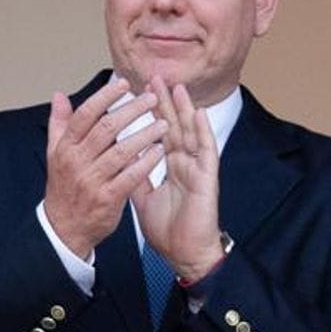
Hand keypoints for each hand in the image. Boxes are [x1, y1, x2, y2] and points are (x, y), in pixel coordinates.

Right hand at [42, 79, 165, 256]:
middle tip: (152, 99)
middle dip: (131, 110)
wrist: (64, 228)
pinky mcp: (108, 198)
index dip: (105, 97)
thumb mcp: (55, 155)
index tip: (124, 83)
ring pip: (121, 151)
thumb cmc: (65, 188)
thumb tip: (59, 95)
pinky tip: (161, 151)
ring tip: (164, 123)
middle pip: (106, 128)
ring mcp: (92, 180)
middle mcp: (77, 161)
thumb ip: (59, 124)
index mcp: (65, 148)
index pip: (85, 115)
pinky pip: (131, 176)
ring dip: (145, 134)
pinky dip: (147, 162)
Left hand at [132, 78, 223, 279]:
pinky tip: (198, 113)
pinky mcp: (207, 179)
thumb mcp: (143, 198)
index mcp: (171, 167)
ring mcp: (198, 169)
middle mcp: (185, 164)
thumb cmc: (169, 231)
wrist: (185, 255)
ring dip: (184, 108)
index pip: (160, 132)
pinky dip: (202, 131)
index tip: (140, 90)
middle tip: (156, 76)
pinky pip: (206, 151)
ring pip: (190, 133)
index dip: (151, 112)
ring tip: (177, 85)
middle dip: (165, 101)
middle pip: (174, 126)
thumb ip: (135, 175)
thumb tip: (123, 156)